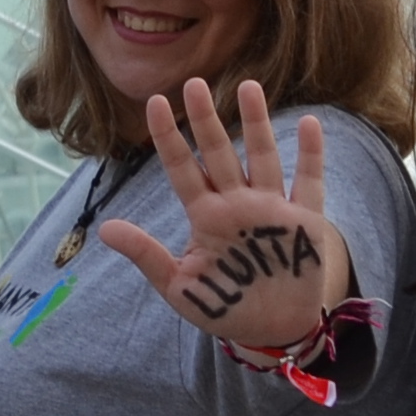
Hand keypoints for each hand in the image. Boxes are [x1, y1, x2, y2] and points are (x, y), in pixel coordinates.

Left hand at [100, 78, 347, 350]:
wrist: (271, 332)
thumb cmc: (223, 306)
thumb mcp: (178, 286)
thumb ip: (146, 255)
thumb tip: (105, 229)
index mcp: (205, 217)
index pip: (182, 169)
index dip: (168, 137)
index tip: (153, 103)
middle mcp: (237, 205)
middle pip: (219, 153)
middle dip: (206, 120)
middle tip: (194, 83)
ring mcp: (271, 210)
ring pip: (262, 157)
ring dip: (257, 123)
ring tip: (248, 86)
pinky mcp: (304, 223)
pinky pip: (309, 183)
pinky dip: (311, 155)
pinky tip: (309, 124)